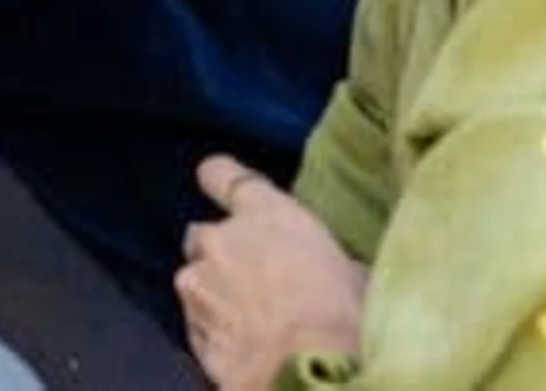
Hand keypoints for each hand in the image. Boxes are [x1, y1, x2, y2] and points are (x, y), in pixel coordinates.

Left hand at [176, 155, 365, 387]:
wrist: (307, 374)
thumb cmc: (346, 317)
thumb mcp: (355, 277)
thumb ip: (326, 263)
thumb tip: (331, 274)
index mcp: (265, 215)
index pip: (222, 175)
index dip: (219, 180)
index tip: (220, 185)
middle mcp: (220, 239)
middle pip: (205, 236)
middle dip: (222, 255)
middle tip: (256, 283)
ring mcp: (196, 284)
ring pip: (197, 283)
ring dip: (216, 298)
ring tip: (254, 328)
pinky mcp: (190, 330)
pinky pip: (200, 326)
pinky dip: (215, 334)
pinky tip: (245, 353)